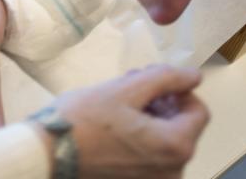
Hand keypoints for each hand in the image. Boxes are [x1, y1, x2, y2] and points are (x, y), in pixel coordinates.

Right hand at [52, 65, 209, 178]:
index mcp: (176, 146)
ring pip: (164, 141)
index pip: (198, 110)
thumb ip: (165, 78)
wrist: (46, 154)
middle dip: (161, 102)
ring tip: (118, 104)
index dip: (178, 89)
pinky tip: (114, 126)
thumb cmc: (84, 120)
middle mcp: (173, 171)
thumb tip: (194, 76)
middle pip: (181, 126)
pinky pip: (150, 157)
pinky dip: (140, 138)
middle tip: (129, 86)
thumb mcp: (125, 90)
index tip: (150, 80)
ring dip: (149, 118)